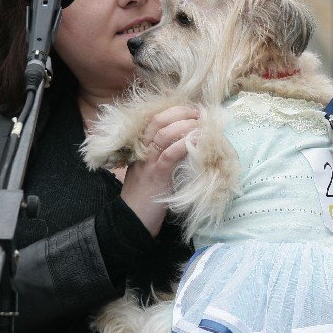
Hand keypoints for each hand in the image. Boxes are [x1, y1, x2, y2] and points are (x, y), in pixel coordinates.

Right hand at [120, 105, 198, 234]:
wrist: (130, 222)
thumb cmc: (145, 200)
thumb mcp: (153, 172)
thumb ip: (165, 158)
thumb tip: (189, 146)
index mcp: (142, 148)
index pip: (155, 120)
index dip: (175, 111)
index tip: (193, 110)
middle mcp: (143, 151)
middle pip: (159, 120)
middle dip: (181, 112)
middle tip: (200, 114)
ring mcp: (148, 162)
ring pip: (164, 133)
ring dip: (186, 125)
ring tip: (202, 125)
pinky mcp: (156, 176)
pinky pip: (169, 154)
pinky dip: (184, 144)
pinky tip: (197, 141)